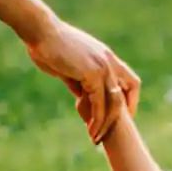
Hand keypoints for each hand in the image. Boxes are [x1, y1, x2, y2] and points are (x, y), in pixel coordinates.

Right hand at [27, 18, 140, 142]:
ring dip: (106, 124)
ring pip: (114, 102)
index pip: (130, 80)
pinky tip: (89, 129)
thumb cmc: (49, 45)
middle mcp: (109, 61)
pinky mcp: (92, 73)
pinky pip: (99, 103)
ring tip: (96, 138)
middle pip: (126, 94)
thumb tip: (81, 95)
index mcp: (106, 57)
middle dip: (119, 117)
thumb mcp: (69, 66)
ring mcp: (103, 67)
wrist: (41, 31)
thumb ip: (79, 80)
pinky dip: (96, 119)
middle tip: (109, 134)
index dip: (130, 99)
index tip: (122, 116)